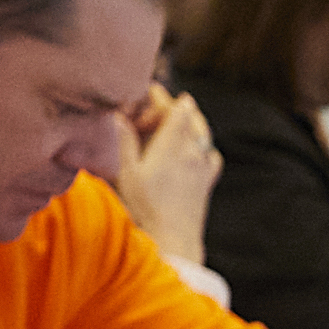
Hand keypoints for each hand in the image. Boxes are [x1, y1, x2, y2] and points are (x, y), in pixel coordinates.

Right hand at [117, 89, 219, 265]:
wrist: (174, 239)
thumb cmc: (145, 207)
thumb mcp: (125, 172)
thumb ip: (123, 141)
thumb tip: (117, 115)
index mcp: (173, 145)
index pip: (176, 109)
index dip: (164, 96)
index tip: (152, 89)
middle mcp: (193, 153)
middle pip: (192, 118)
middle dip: (178, 106)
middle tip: (164, 101)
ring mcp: (204, 168)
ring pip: (204, 135)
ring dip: (192, 123)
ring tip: (180, 118)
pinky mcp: (208, 182)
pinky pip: (210, 155)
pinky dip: (202, 145)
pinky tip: (195, 151)